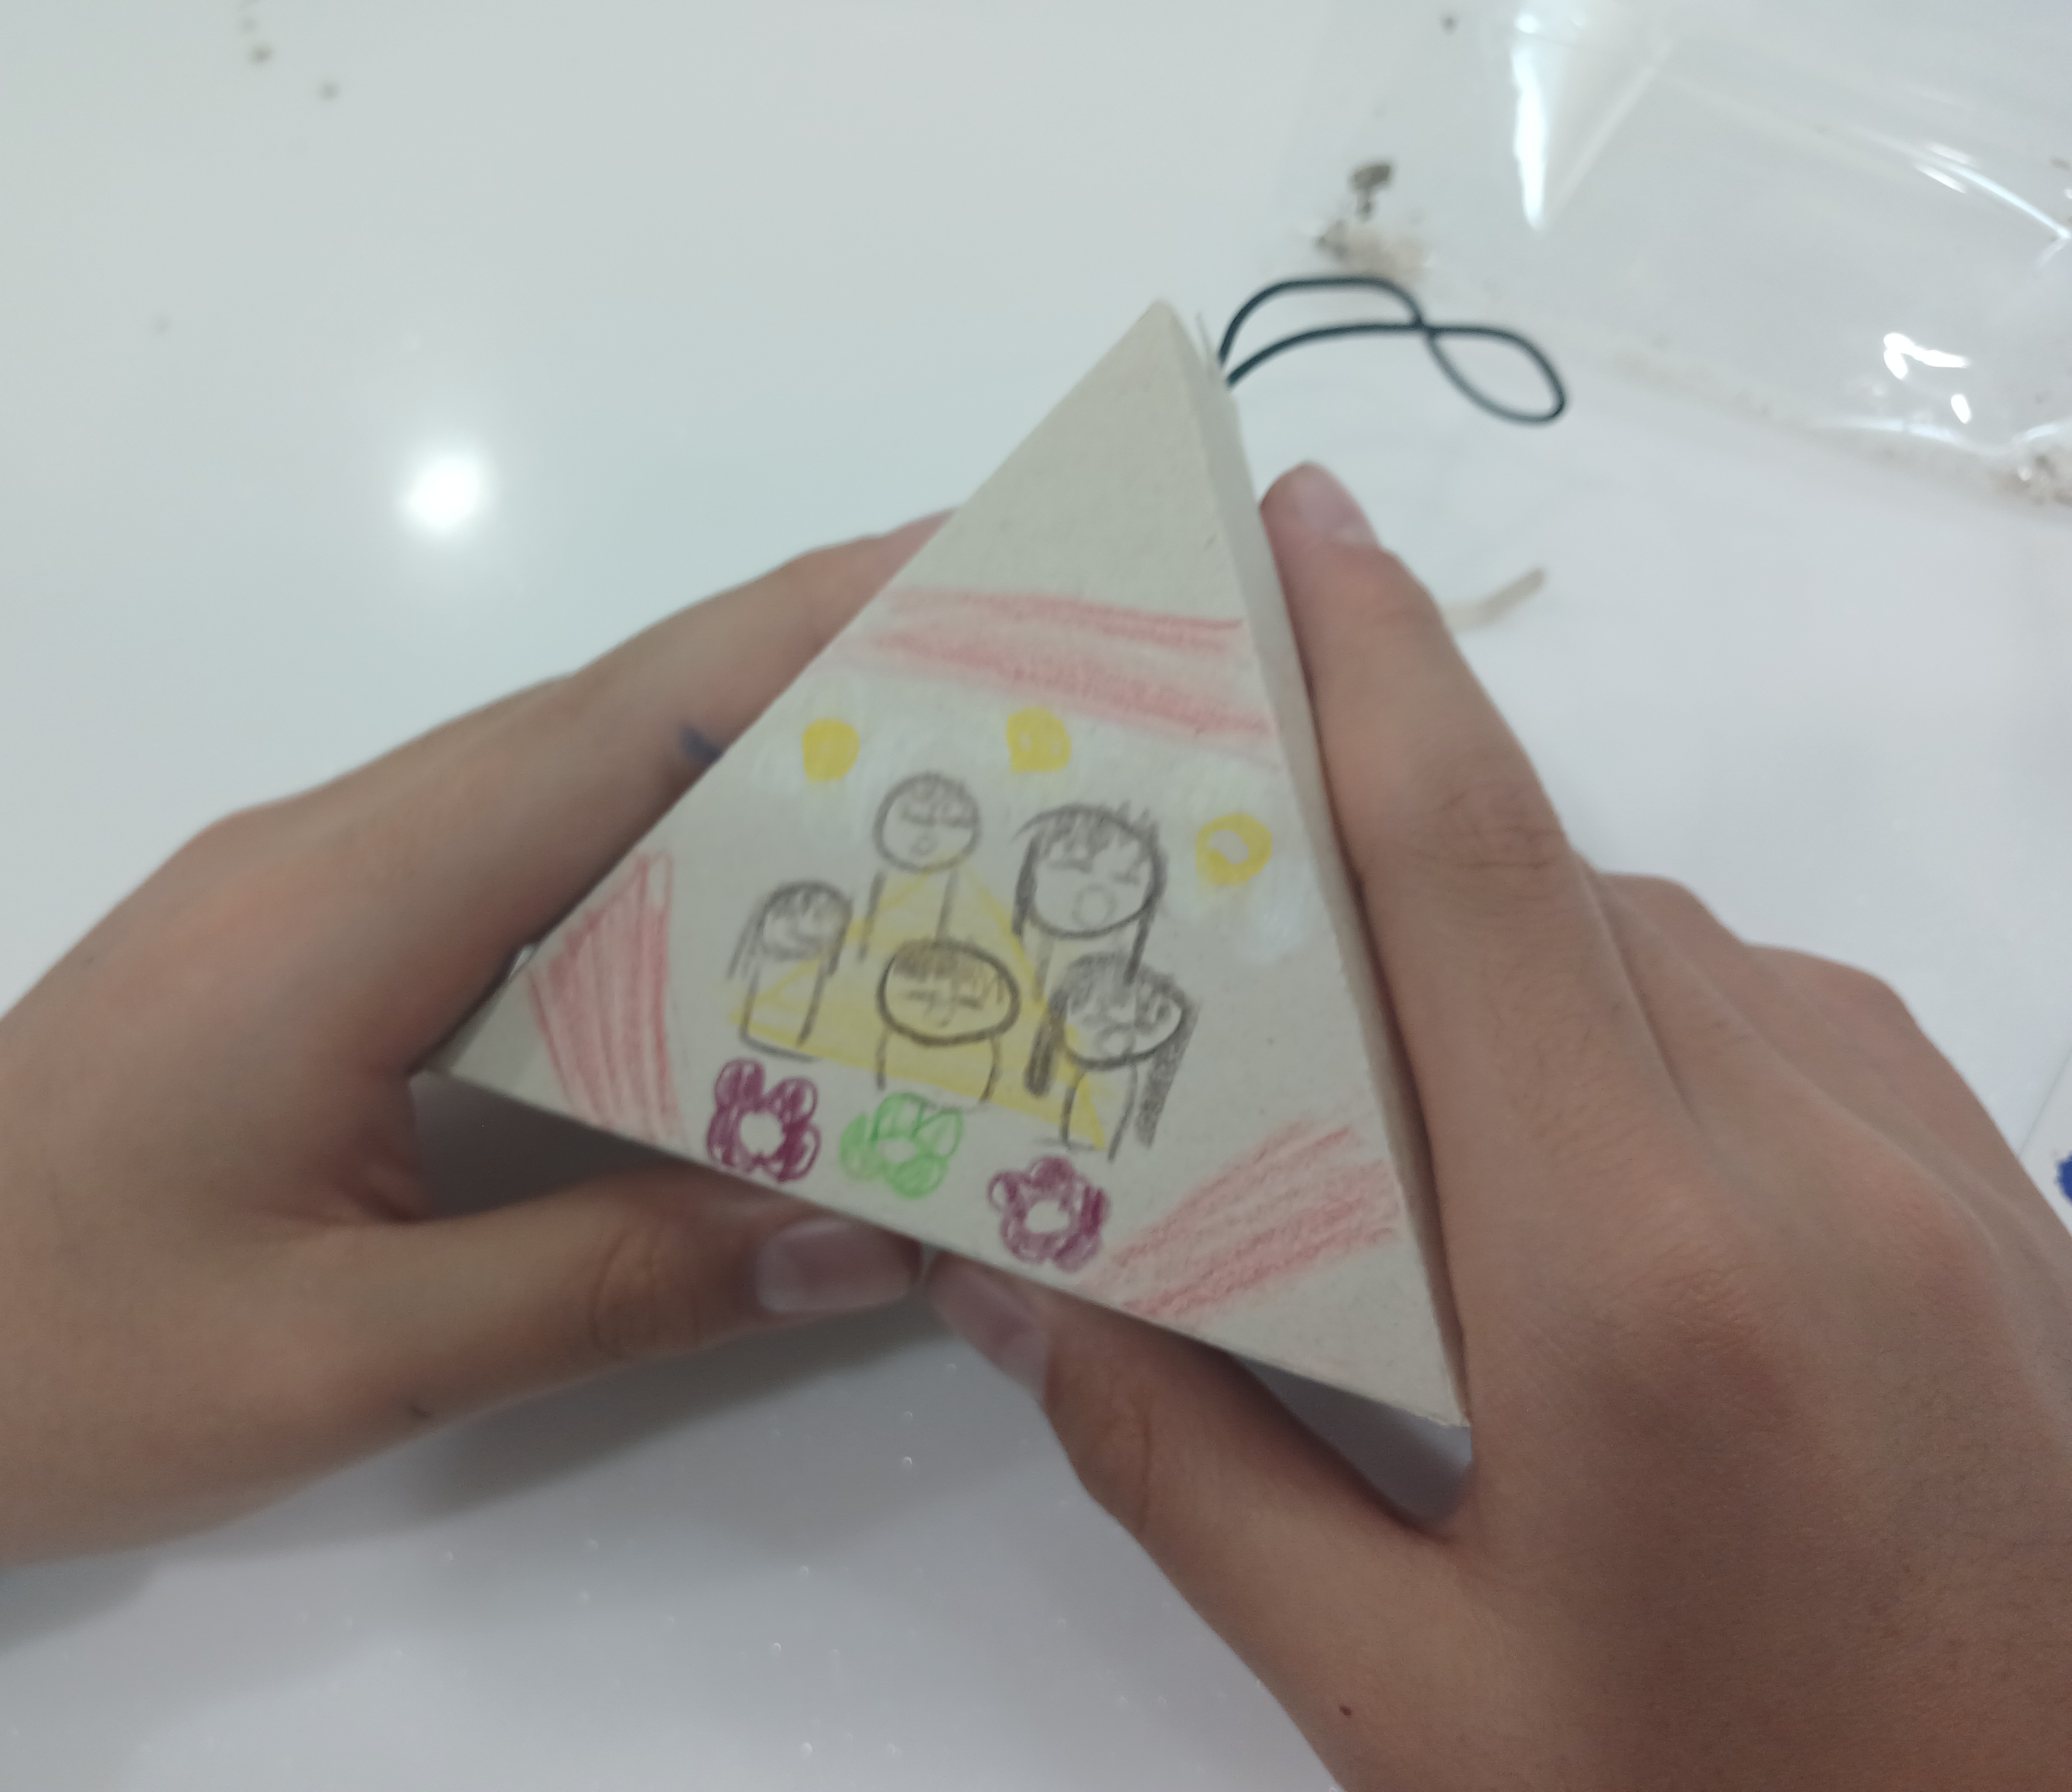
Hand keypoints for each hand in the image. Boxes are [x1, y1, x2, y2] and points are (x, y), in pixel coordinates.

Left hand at [0, 521, 937, 1578]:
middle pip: (607, 716)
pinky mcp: (304, 929)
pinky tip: (749, 904)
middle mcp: (330, 848)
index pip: (613, 727)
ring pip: (561, 774)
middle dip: (812, 669)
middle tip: (1013, 679)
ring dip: (737, 754)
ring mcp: (308, 877)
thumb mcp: (343, 1362)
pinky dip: (648, 840)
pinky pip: (509, 843)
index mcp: (341, 914)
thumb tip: (860, 1232)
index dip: (798, 635)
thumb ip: (608, 1287)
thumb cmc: (63, 1363)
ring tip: (931, 780)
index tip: (965, 573)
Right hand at [931, 465, 2071, 1788]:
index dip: (1372, 668)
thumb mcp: (1405, 1697)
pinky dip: (1635, 1023)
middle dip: (1379, 834)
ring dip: (1505, 949)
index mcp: (1631, 1271)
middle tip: (1225, 859)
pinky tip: (1566, 1158)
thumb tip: (1020, 1279)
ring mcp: (1937, 1161)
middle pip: (1552, 892)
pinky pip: (1778, 1019)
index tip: (1293, 525)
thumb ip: (1188, 1465)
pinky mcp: (2003, 1194)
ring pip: (1666, 949)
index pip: (1472, 869)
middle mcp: (1806, 1158)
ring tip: (1373, 1065)